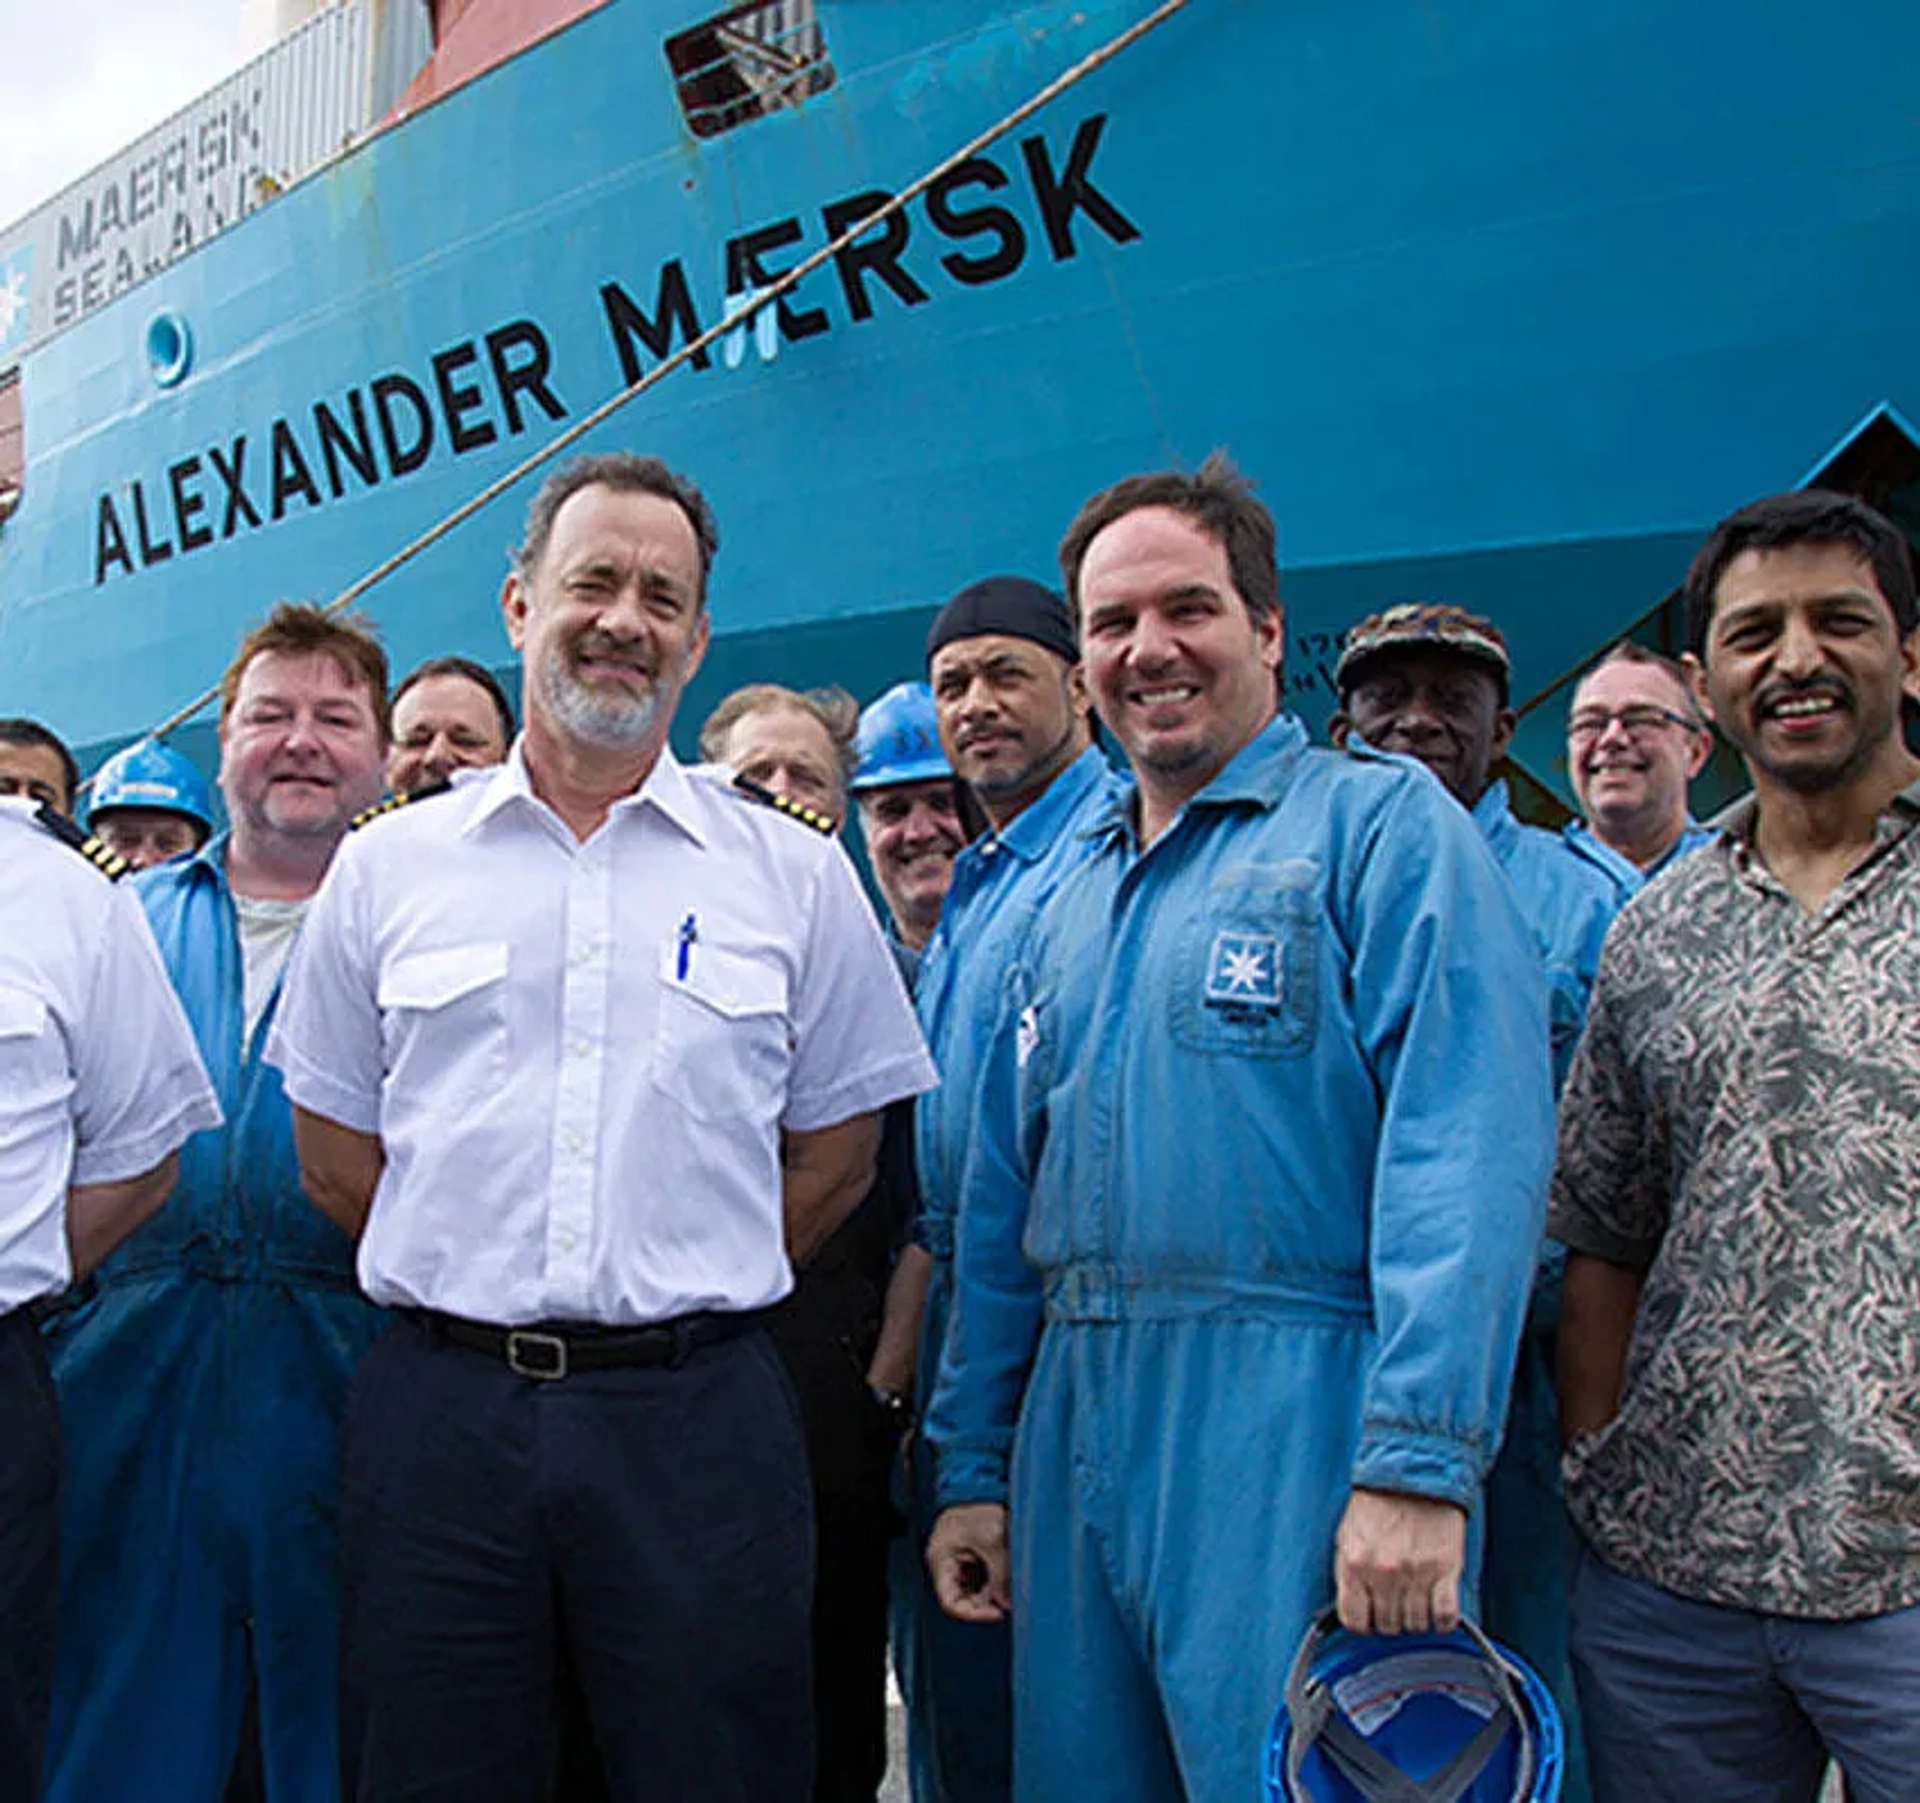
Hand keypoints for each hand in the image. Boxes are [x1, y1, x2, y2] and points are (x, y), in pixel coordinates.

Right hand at [927, 1503, 1011, 1622]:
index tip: (997, 1613)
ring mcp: (959, 1560)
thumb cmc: (980, 1504)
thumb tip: (1008, 1603)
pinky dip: (995, 1581)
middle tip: (1008, 1600)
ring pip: (975, 1590)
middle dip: (986, 1602)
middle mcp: (946, 1564)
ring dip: (993, 1591)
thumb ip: (1001, 1574)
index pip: (951, 1602)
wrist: (984, 1483)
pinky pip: (982, 1579)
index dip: (973, 1613)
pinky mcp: (971, 1556)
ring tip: (1010, 1584)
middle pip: (964, 1599)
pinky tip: (1008, 1575)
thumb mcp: (993, 1540)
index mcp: (941, 1559)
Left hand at [1333, 1487, 1465, 1634]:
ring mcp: (1416, 1573)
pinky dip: (1443, 1619)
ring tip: (1416, 1597)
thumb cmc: (1377, 1505)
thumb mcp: (1347, 1535)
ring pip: (1417, 1626)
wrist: (1414, 1473)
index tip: (1370, 1615)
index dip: (1364, 1622)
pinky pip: (1445, 1617)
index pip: (1354, 1622)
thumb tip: (1352, 1608)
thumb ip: (1348, 1574)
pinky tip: (1438, 1605)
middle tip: (1396, 1599)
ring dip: (1417, 1618)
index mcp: (1354, 1564)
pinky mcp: (1446, 1571)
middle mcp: (1383, 1573)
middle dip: (1391, 1618)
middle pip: (1388, 1627)